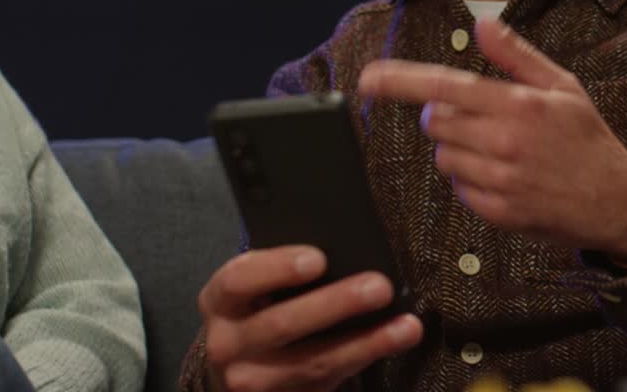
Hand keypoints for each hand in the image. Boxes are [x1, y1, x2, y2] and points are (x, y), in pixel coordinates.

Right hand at [199, 246, 422, 391]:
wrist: (241, 364)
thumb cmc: (261, 306)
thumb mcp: (258, 285)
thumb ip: (285, 268)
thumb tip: (345, 248)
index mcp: (220, 300)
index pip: (239, 280)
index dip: (277, 268)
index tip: (319, 258)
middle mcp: (227, 344)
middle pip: (282, 324)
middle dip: (336, 304)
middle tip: (380, 286)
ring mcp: (251, 381)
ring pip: (313, 363)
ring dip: (366, 343)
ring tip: (406, 326)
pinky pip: (328, 383)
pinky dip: (365, 359)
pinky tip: (393, 342)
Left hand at [358, 18, 626, 261]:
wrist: (616, 201)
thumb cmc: (588, 139)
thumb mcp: (562, 87)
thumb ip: (517, 56)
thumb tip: (483, 25)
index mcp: (519, 105)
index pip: (445, 87)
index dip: (400, 82)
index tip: (368, 78)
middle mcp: (504, 142)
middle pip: (434, 122)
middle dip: (444, 115)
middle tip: (478, 117)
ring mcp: (499, 180)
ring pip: (443, 156)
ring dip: (458, 149)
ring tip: (498, 149)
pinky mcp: (497, 211)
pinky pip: (458, 188)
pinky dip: (470, 179)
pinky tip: (503, 175)